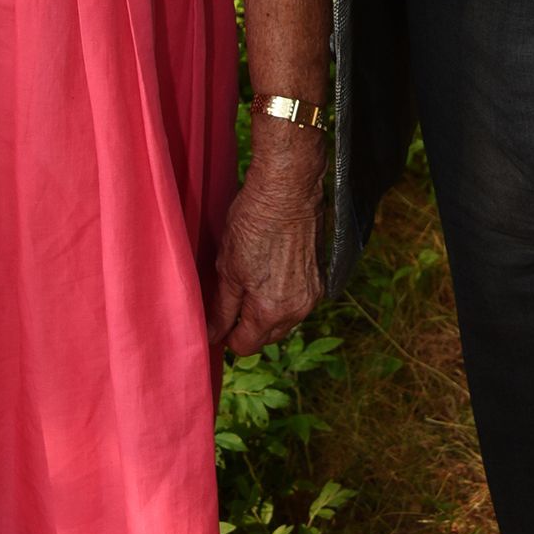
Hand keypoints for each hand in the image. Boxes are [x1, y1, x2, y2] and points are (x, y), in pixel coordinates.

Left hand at [207, 137, 323, 355]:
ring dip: (267, 311)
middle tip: (231, 300)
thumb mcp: (228, 267)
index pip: (245, 346)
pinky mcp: (320, 275)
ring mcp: (312, 292)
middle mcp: (297, 309)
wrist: (288, 187)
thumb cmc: (254, 222)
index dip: (227, 336)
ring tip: (250, 282)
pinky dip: (283, 295)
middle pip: (267, 337)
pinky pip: (298, 300)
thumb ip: (222, 308)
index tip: (217, 321)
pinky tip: (270, 272)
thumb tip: (213, 335)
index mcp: (271, 311)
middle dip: (248, 326)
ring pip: (284, 319)